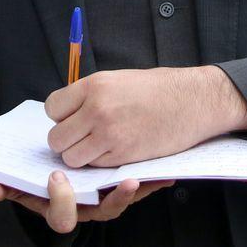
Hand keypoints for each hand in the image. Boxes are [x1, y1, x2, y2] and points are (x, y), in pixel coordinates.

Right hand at [0, 173, 173, 233]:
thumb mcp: (21, 180)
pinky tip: (166, 172)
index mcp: (60, 206)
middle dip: (113, 199)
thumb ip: (2, 185)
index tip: (57, 177)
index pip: (63, 216)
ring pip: (123, 201)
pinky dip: (154, 181)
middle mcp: (87, 207)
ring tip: (140, 177)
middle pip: (102, 211)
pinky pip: (142, 188)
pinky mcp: (125, 188)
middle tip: (120, 180)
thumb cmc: (41, 174)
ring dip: (134, 191)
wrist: (71, 162)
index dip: (62, 201)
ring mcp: (107, 199)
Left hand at [44, 66, 246, 168]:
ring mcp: (109, 134)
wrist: (193, 100)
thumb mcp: (118, 80)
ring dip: (81, 156)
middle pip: (57, 138)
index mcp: (94, 85)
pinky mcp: (123, 155)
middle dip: (67, 141)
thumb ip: (90, 96)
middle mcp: (97, 109)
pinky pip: (95, 166)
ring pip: (71, 158)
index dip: (61, 117)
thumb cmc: (159, 89)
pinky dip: (101, 163)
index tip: (74, 119)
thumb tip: (68, 113)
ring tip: (99, 146)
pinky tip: (116, 150)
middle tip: (84, 137)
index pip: (53, 108)